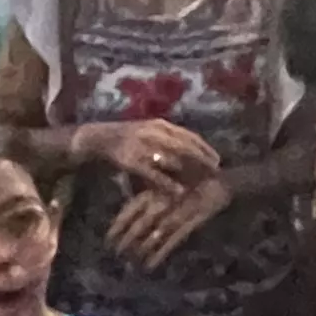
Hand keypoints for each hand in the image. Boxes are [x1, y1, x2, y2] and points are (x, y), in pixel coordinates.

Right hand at [83, 116, 221, 189]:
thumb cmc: (126, 138)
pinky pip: (155, 174)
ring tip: (202, 180)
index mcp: (159, 124)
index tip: (218, 159)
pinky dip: (168, 183)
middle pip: (185, 145)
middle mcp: (153, 132)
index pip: (188, 135)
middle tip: (216, 171)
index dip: (204, 148)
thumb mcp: (147, 132)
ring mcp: (143, 145)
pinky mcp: (133, 161)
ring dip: (189, 170)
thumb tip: (189, 151)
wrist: (98, 138)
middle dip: (202, 159)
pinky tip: (179, 191)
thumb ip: (166, 139)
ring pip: (173, 158)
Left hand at [106, 169, 227, 267]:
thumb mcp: (168, 179)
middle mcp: (163, 202)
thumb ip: (153, 188)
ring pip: (153, 235)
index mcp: (155, 190)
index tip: (108, 239)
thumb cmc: (194, 177)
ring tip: (131, 263)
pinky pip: (172, 241)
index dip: (118, 225)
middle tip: (116, 254)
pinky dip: (159, 254)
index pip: (130, 209)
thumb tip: (135, 200)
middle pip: (139, 224)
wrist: (222, 181)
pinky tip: (150, 265)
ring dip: (141, 249)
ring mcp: (177, 214)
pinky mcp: (191, 224)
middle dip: (126, 240)